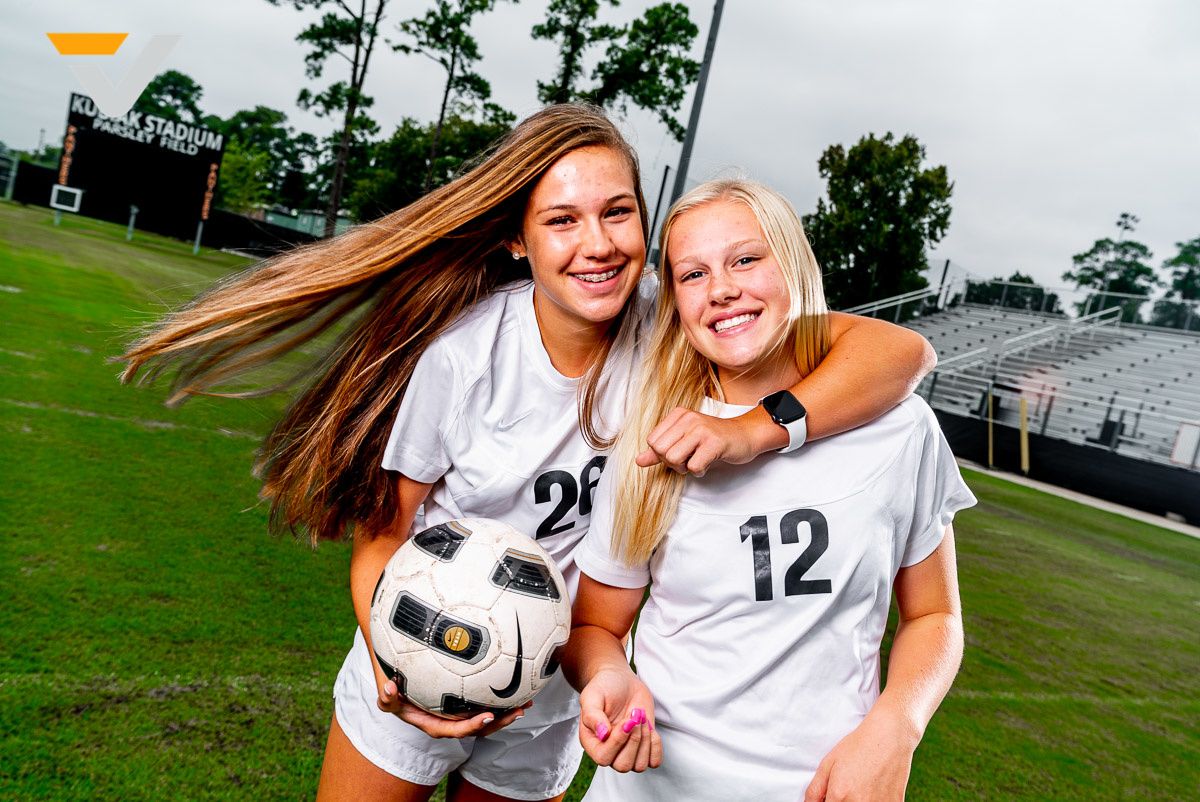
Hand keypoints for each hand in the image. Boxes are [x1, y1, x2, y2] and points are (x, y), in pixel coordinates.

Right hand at [377, 677, 529, 737]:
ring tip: (526, 702)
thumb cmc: (395, 688)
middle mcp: (449, 722)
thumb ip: (386, 696)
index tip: (487, 716)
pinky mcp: (465, 704)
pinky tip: (517, 688)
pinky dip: (501, 700)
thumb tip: (389, 688)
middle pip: (478, 728)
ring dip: (506, 713)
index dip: (471, 726)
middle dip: (500, 722)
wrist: (400, 680)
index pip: (454, 730)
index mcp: (434, 724)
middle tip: (519, 710)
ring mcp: (459, 714)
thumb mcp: (387, 695)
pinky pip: (484, 704)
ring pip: (485, 718)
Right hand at [578, 667, 661, 772]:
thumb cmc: (604, 688)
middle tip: (635, 717)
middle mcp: (608, 750)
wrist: (621, 681)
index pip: (603, 758)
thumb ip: (593, 715)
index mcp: (592, 742)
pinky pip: (653, 761)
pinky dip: (655, 747)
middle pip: (623, 766)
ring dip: (645, 741)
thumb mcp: (592, 696)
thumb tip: (602, 735)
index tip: (626, 721)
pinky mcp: (643, 747)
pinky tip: (650, 729)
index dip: (618, 742)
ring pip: (639, 766)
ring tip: (640, 719)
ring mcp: (627, 751)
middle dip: (634, 740)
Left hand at [636, 407, 761, 475]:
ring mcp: (701, 429)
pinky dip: (700, 471)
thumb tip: (638, 460)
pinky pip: (694, 467)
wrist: (745, 435)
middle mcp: (688, 418)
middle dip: (672, 462)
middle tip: (689, 459)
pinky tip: (709, 462)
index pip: (652, 441)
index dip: (663, 454)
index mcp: (678, 415)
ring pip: (674, 459)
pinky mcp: (714, 443)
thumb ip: (660, 450)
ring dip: (685, 468)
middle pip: (661, 451)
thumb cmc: (713, 439)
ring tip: (697, 460)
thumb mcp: (684, 440)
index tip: (680, 452)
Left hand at [803, 712, 917, 801]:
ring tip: (860, 787)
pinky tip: (872, 789)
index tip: (830, 796)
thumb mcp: (828, 764)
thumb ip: (814, 791)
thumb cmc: (858, 747)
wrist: (888, 737)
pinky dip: (873, 801)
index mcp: (839, 795)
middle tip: (845, 789)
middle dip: (840, 801)